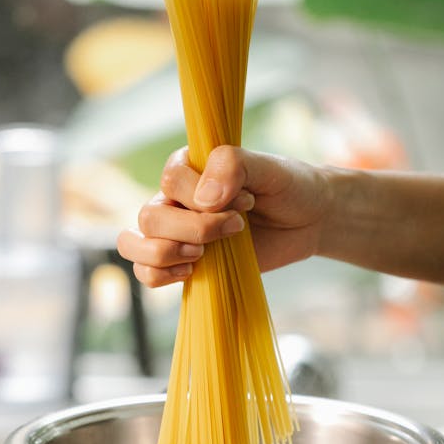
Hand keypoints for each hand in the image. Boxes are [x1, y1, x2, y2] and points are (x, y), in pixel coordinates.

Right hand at [117, 144, 331, 287]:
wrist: (308, 220)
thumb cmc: (288, 187)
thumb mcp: (269, 168)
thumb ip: (233, 166)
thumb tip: (203, 200)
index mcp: (188, 167)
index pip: (171, 181)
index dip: (203, 197)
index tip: (247, 201)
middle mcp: (174, 198)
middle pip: (150, 217)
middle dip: (193, 230)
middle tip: (235, 228)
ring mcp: (175, 232)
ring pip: (135, 245)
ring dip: (166, 254)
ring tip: (202, 255)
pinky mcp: (183, 261)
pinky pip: (146, 274)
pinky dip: (160, 276)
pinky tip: (192, 272)